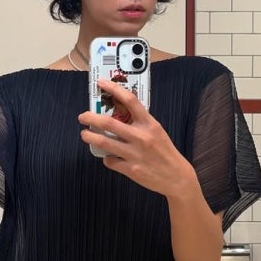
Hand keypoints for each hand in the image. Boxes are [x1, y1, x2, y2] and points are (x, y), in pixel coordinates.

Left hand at [78, 78, 196, 198]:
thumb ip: (140, 123)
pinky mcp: (131, 169)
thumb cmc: (165, 152)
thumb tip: (118, 114)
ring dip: (90, 137)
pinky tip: (109, 157)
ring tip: (85, 134)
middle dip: (90, 118)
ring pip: (104, 143)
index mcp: (149, 124)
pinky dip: (106, 158)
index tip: (101, 83)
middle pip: (109, 123)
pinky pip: (110, 161)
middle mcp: (141, 137)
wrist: (176, 177)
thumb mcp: (157, 131)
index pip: (130, 101)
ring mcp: (135, 154)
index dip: (113, 89)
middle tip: (83, 116)